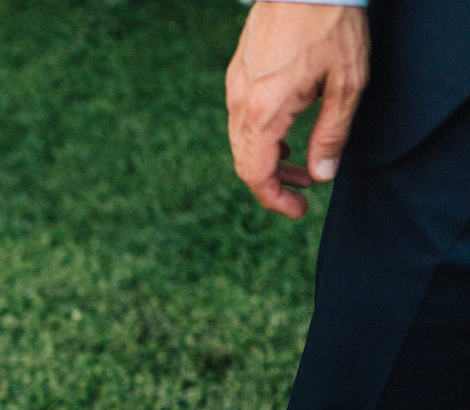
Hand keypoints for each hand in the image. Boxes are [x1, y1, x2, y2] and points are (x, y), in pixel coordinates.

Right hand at [225, 2, 368, 218]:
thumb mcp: (345, 84)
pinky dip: (260, 137)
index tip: (297, 210)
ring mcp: (236, 88)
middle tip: (306, 188)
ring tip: (298, 161)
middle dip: (275, 182)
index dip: (275, 199)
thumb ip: (331, 134)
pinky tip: (284, 131)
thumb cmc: (330, 27)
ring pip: (242, 142)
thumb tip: (320, 175)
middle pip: (246, 162)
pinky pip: (241, 119)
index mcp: (265, 112)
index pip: (257, 174)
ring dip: (268, 159)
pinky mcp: (238, 75)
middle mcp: (241, 104)